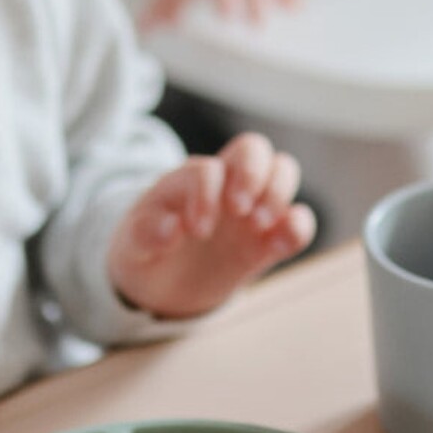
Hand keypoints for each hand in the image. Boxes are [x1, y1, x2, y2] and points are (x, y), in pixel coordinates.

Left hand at [107, 132, 316, 318]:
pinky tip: (279, 246)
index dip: (206, 195)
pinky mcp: (269, 240)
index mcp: (188, 180)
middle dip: (254, 174)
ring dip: (278, 193)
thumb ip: (145, 234)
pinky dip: (299, 227)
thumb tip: (171, 228)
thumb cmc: (146, 252)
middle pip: (254, 148)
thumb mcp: (133, 246)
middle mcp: (224, 185)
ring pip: (283, 170)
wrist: (161, 284)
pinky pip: (299, 219)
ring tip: (259, 225)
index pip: (207, 170)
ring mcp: (250, 210)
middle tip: (239, 211)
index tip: (197, 231)